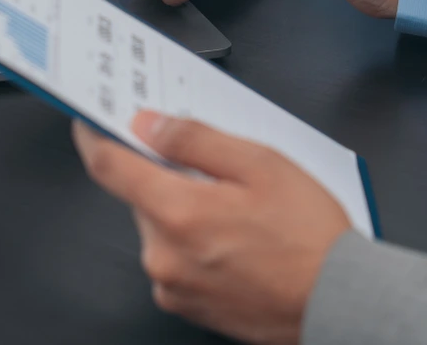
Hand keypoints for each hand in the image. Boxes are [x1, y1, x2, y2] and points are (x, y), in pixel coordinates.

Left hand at [73, 112, 350, 344]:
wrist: (337, 303)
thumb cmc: (309, 238)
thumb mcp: (260, 164)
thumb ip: (195, 139)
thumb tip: (149, 125)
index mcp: (177, 213)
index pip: (108, 166)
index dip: (94, 137)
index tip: (88, 121)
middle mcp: (163, 254)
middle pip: (140, 195)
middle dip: (166, 175)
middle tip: (215, 171)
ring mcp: (171, 284)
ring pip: (159, 226)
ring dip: (183, 210)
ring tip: (239, 213)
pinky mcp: (184, 304)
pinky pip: (173, 258)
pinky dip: (193, 242)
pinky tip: (235, 241)